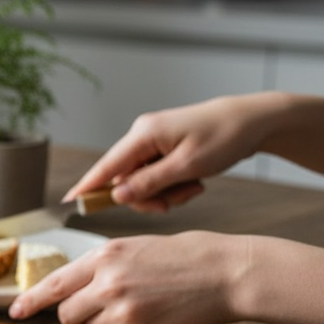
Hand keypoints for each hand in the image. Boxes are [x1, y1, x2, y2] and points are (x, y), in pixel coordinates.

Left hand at [8, 231, 247, 323]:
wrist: (226, 273)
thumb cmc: (183, 257)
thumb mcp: (134, 248)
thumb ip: (100, 267)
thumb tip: (72, 290)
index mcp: (104, 257)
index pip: (54, 284)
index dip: (30, 301)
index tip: (15, 312)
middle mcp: (107, 284)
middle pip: (68, 315)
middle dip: (77, 316)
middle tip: (102, 307)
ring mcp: (123, 312)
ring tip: (141, 305)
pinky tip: (156, 316)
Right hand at [63, 95, 268, 212]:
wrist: (254, 120)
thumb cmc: (225, 137)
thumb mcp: (187, 166)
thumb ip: (149, 182)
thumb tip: (117, 195)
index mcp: (143, 134)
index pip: (106, 165)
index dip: (87, 186)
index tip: (69, 202)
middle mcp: (142, 135)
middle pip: (124, 179)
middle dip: (146, 197)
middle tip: (173, 203)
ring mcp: (153, 141)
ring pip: (142, 181)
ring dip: (164, 193)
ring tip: (192, 188)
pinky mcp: (165, 148)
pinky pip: (156, 175)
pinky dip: (172, 186)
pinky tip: (193, 182)